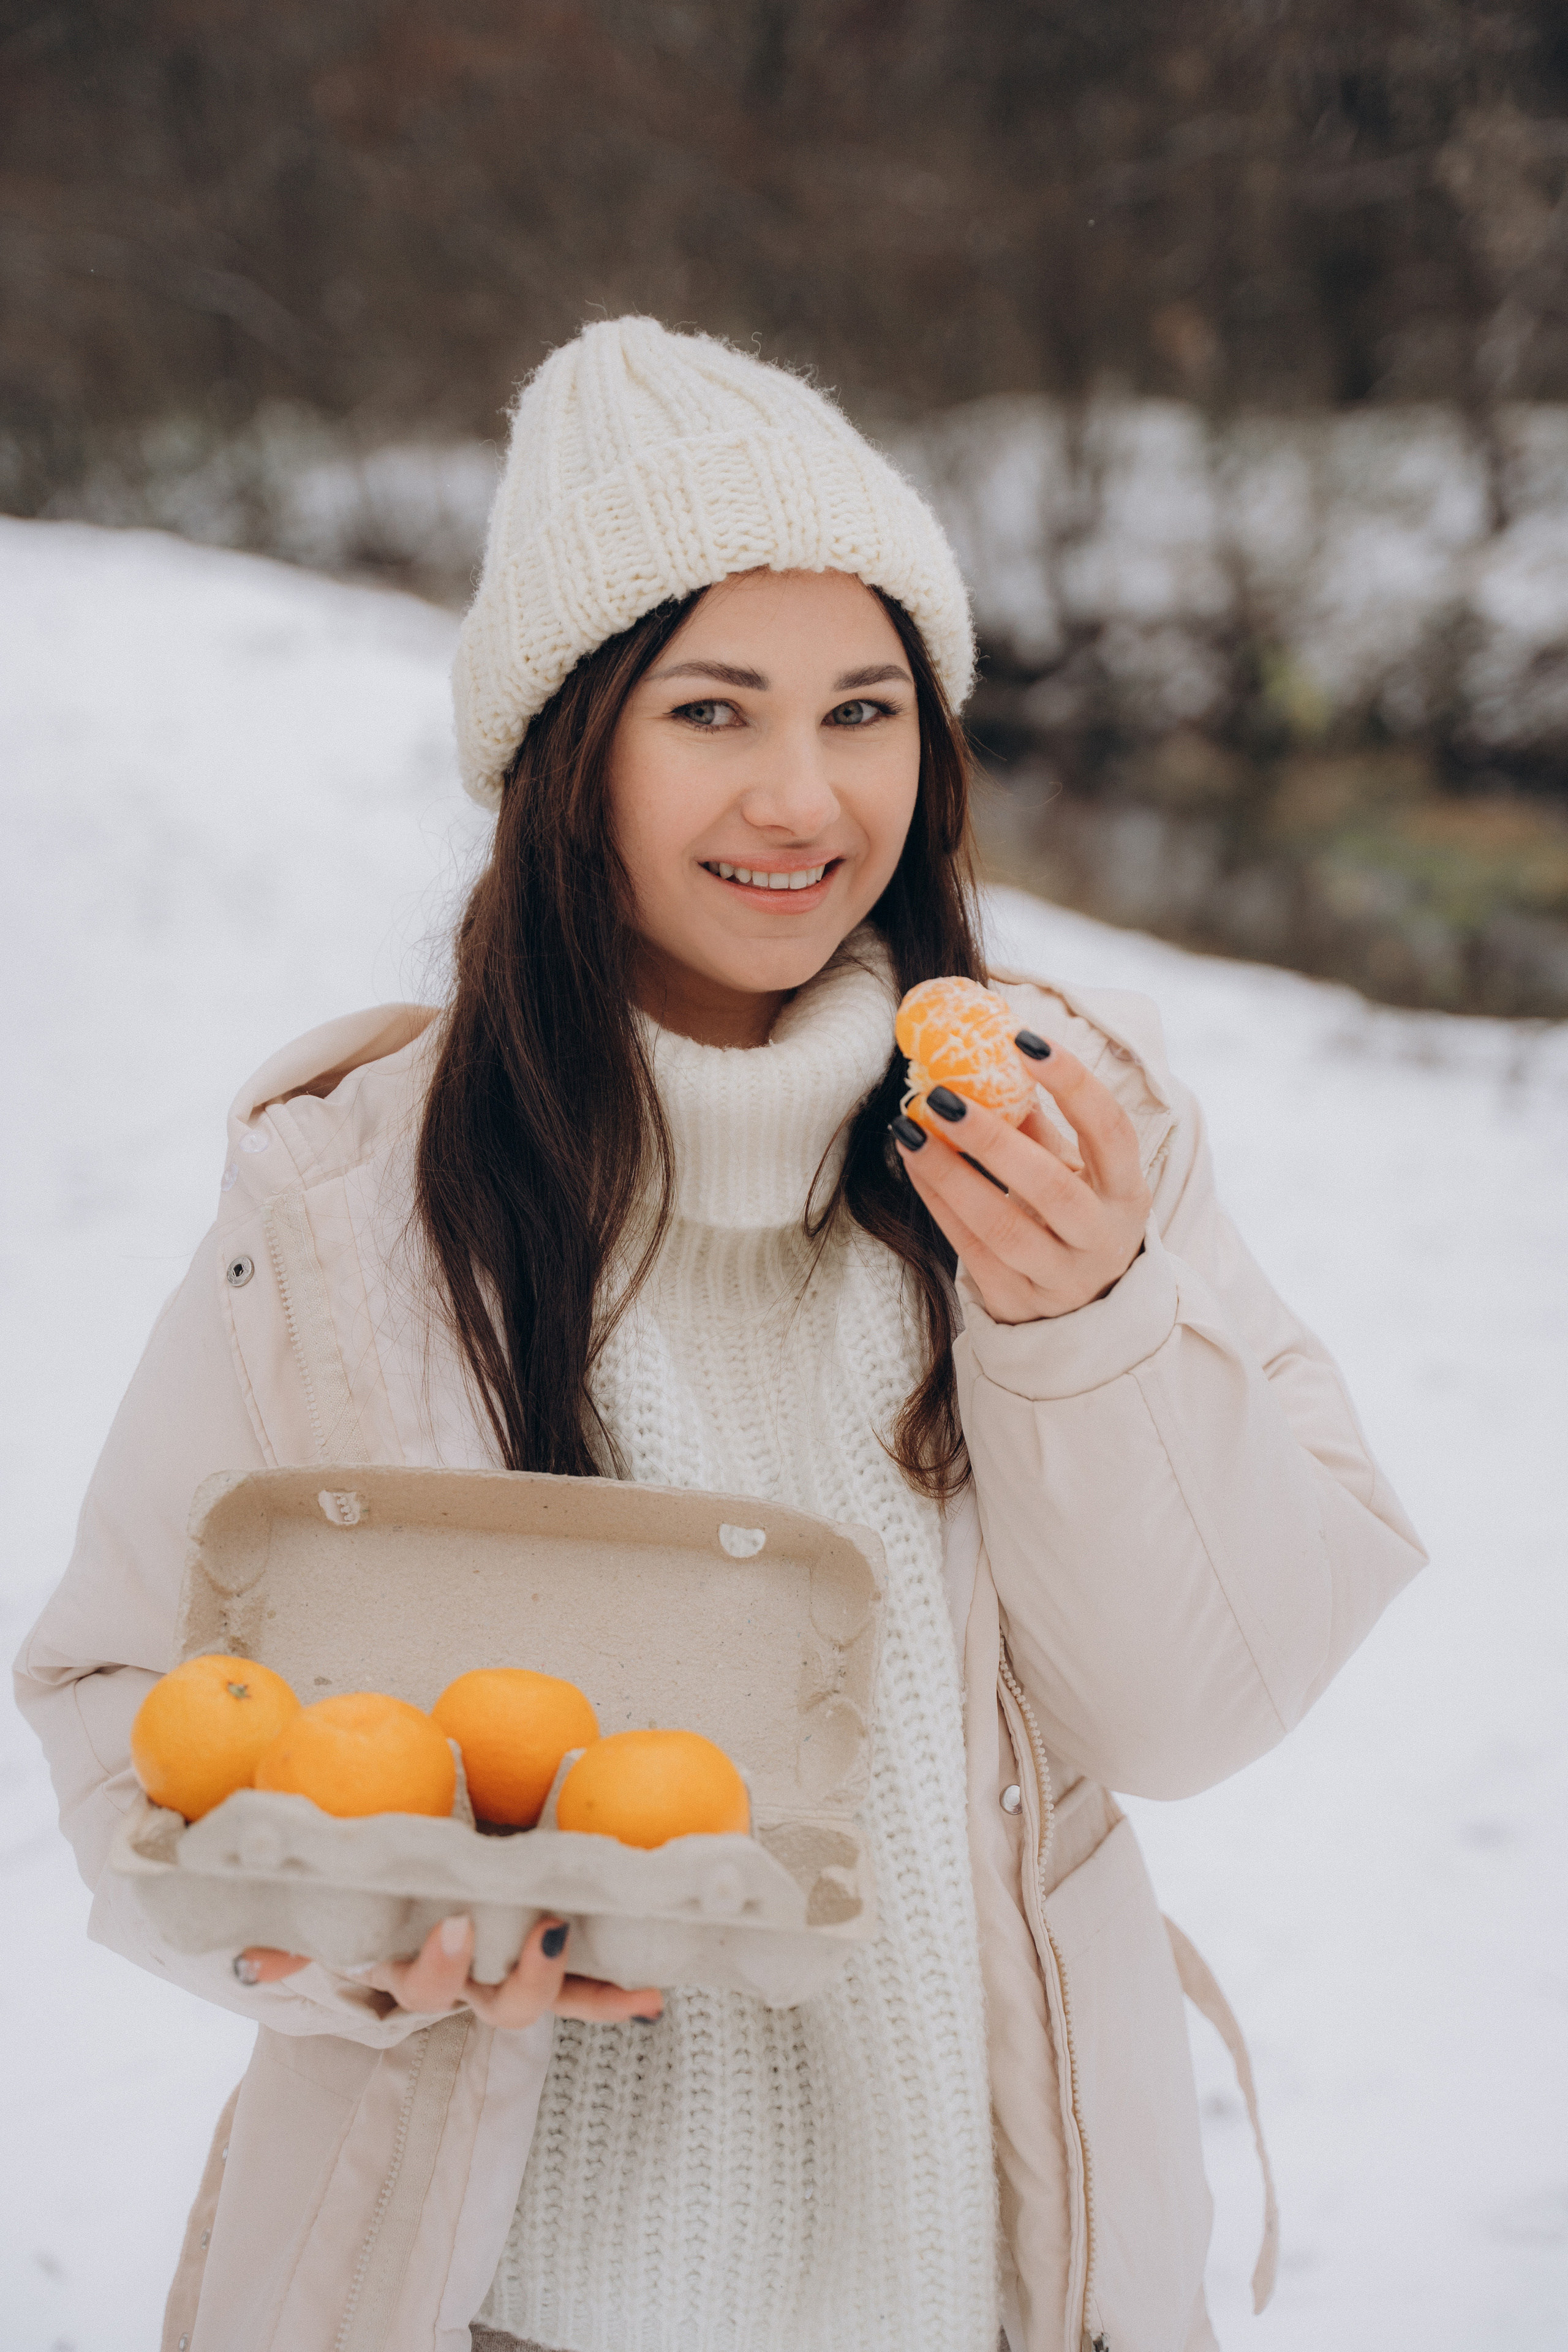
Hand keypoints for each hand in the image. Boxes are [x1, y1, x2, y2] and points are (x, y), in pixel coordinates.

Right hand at [236, 1916, 663, 2029]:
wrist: (422, 1887)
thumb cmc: (386, 1885)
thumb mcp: (345, 1904)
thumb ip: (302, 1931)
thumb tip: (253, 1958)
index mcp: (414, 1965)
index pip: (421, 1982)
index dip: (439, 1962)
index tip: (458, 1923)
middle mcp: (466, 1983)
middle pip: (489, 2003)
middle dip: (517, 1977)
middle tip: (542, 1930)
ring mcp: (509, 1976)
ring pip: (538, 2001)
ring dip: (573, 1986)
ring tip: (612, 1966)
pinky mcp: (550, 1964)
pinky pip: (586, 1992)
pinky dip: (616, 1998)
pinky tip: (653, 2000)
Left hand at [891, 1030, 1150, 1323]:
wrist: (1088, 1311)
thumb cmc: (1075, 1218)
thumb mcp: (1076, 1173)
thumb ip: (1040, 1127)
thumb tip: (987, 1062)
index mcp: (1127, 1192)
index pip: (1110, 1130)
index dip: (1074, 1083)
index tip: (1024, 1040)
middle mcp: (1102, 1238)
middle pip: (1049, 1185)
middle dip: (991, 1139)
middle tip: (941, 1097)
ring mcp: (1062, 1278)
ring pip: (1001, 1225)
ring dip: (949, 1174)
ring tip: (910, 1130)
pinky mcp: (1019, 1303)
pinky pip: (971, 1250)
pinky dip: (938, 1203)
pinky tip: (914, 1165)